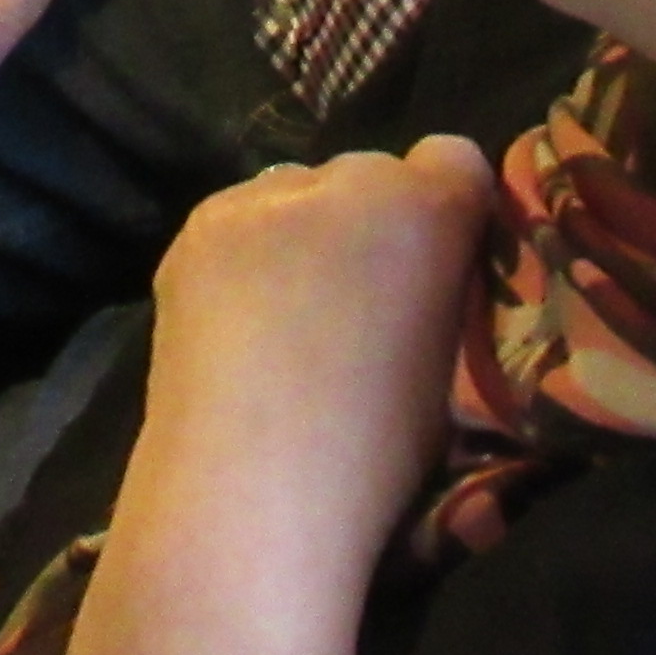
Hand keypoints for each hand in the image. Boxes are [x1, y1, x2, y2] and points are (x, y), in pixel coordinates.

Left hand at [117, 140, 498, 588]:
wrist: (251, 495)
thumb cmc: (379, 458)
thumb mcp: (454, 366)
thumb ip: (447, 293)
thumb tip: (429, 275)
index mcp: (430, 212)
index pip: (456, 159)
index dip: (448, 211)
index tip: (434, 269)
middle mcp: (348, 180)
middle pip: (372, 173)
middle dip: (372, 222)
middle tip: (355, 302)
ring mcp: (263, 198)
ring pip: (299, 192)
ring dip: (305, 233)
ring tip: (287, 318)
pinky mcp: (199, 226)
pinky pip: (240, 221)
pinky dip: (247, 256)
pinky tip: (238, 323)